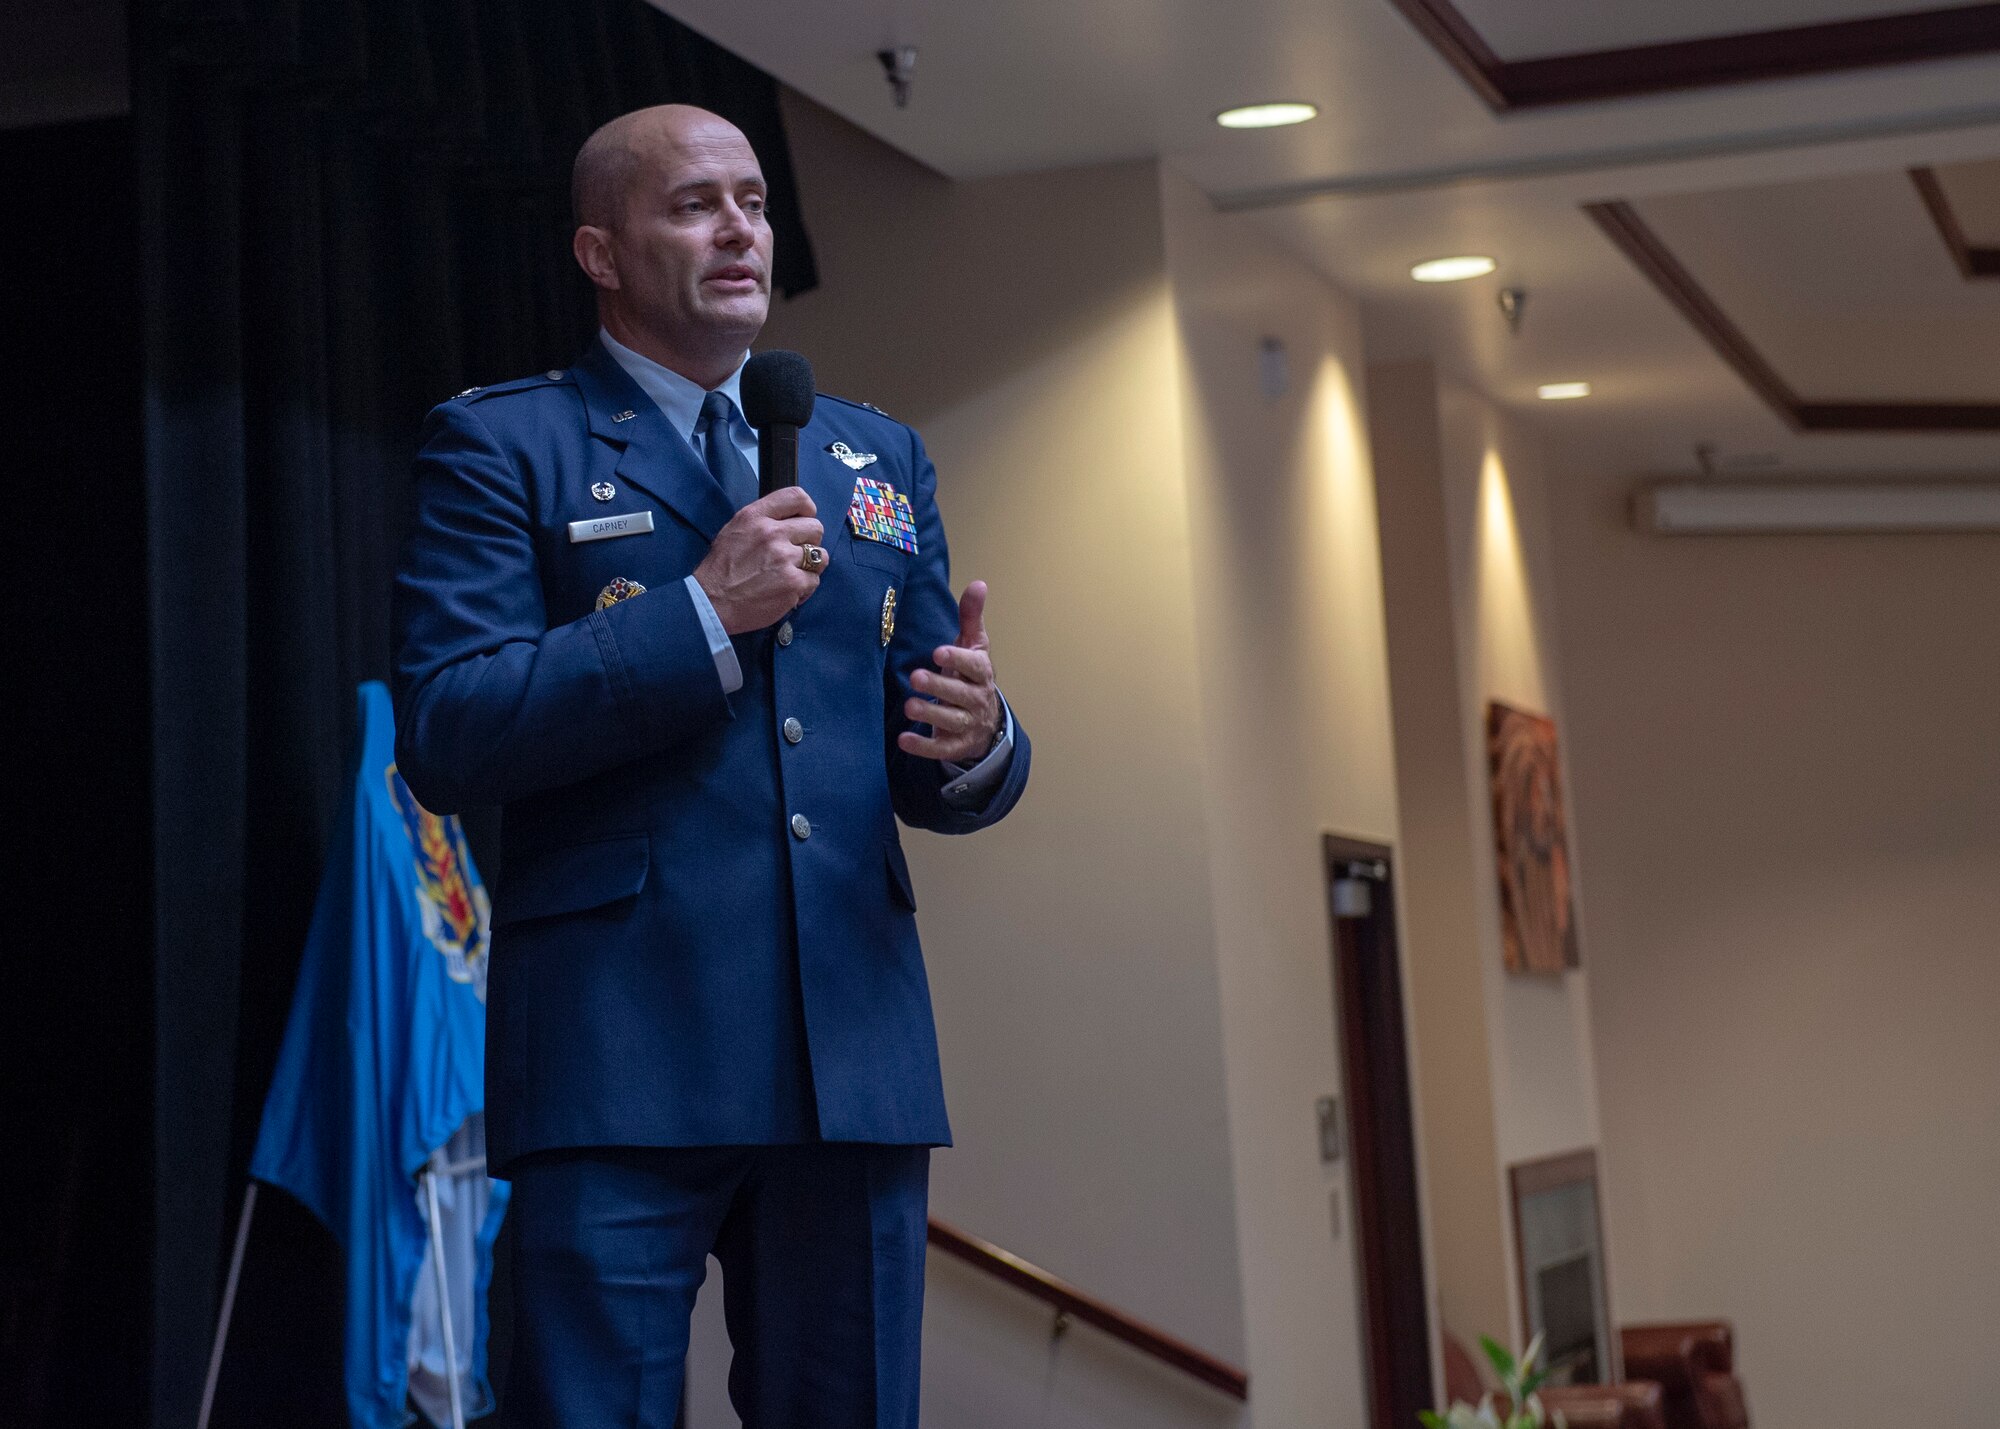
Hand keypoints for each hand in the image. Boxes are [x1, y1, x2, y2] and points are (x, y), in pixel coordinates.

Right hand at [693, 486, 827, 634]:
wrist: (712, 603)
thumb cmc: (721, 569)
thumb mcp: (734, 530)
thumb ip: (762, 520)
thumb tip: (790, 519)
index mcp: (756, 517)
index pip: (796, 497)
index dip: (807, 509)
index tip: (805, 520)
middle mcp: (772, 533)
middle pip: (815, 528)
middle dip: (809, 542)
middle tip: (795, 554)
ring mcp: (785, 559)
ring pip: (820, 556)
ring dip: (810, 566)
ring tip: (792, 573)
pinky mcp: (793, 583)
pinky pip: (814, 580)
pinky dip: (804, 588)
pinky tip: (787, 591)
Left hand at [899, 581, 1001, 763]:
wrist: (986, 722)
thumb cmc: (971, 676)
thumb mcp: (974, 646)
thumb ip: (971, 617)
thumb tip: (979, 583)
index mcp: (982, 673)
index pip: (975, 666)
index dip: (959, 659)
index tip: (938, 652)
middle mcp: (977, 699)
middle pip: (961, 694)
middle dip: (940, 686)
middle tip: (916, 677)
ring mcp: (968, 725)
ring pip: (952, 721)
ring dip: (931, 715)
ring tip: (909, 706)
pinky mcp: (956, 745)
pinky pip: (942, 749)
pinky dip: (924, 747)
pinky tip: (904, 740)